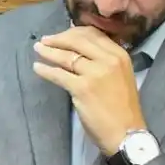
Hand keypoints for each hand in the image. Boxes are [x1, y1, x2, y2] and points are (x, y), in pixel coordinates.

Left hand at [34, 26, 147, 154]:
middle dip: (59, 38)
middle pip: (78, 41)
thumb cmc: (122, 108)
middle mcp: (108, 59)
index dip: (74, 32)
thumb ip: (105, 61)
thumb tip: (82, 51)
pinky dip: (45, 70)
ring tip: (38, 48)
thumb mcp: (120, 76)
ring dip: (48, 51)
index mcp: (120, 54)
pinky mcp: (82, 88)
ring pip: (67, 56)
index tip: (61, 34)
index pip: (94, 34)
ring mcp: (95, 73)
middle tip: (45, 40)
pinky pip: (59, 74)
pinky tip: (37, 67)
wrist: (126, 131)